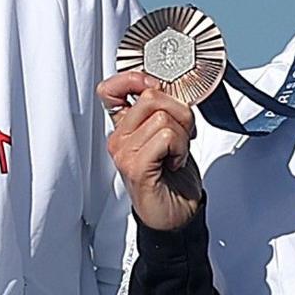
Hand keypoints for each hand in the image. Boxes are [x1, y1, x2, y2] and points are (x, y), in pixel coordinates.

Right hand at [99, 69, 204, 232]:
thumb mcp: (171, 134)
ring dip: (183, 134)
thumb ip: (166, 109)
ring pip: (162, 117)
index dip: (136, 79)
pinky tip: (175, 162)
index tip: (158, 90)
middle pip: (150, 95)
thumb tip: (172, 89)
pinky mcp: (136, 167)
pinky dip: (180, 148)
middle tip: (183, 133)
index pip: (111, 88)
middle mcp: (119, 138)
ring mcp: (124, 153)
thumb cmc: (174, 178)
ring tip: (177, 153)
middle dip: (179, 111)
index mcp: (124, 127)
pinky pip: (166, 137)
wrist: (177, 215)